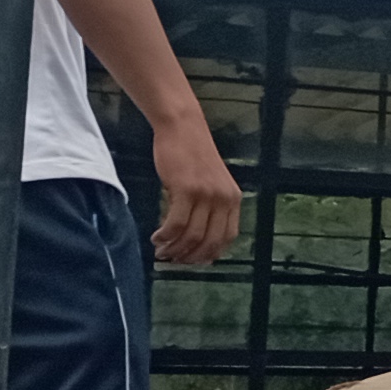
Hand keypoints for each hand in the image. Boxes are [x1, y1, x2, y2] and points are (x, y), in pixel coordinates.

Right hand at [150, 124, 241, 267]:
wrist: (183, 128)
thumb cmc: (192, 155)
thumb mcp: (211, 183)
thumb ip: (210, 207)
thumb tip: (197, 239)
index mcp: (233, 199)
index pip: (227, 237)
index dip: (209, 253)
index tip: (192, 261)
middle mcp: (224, 199)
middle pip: (209, 241)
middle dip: (188, 256)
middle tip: (171, 259)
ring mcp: (206, 194)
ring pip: (191, 235)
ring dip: (174, 249)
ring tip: (161, 250)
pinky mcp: (187, 189)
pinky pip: (176, 224)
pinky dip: (165, 236)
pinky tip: (157, 237)